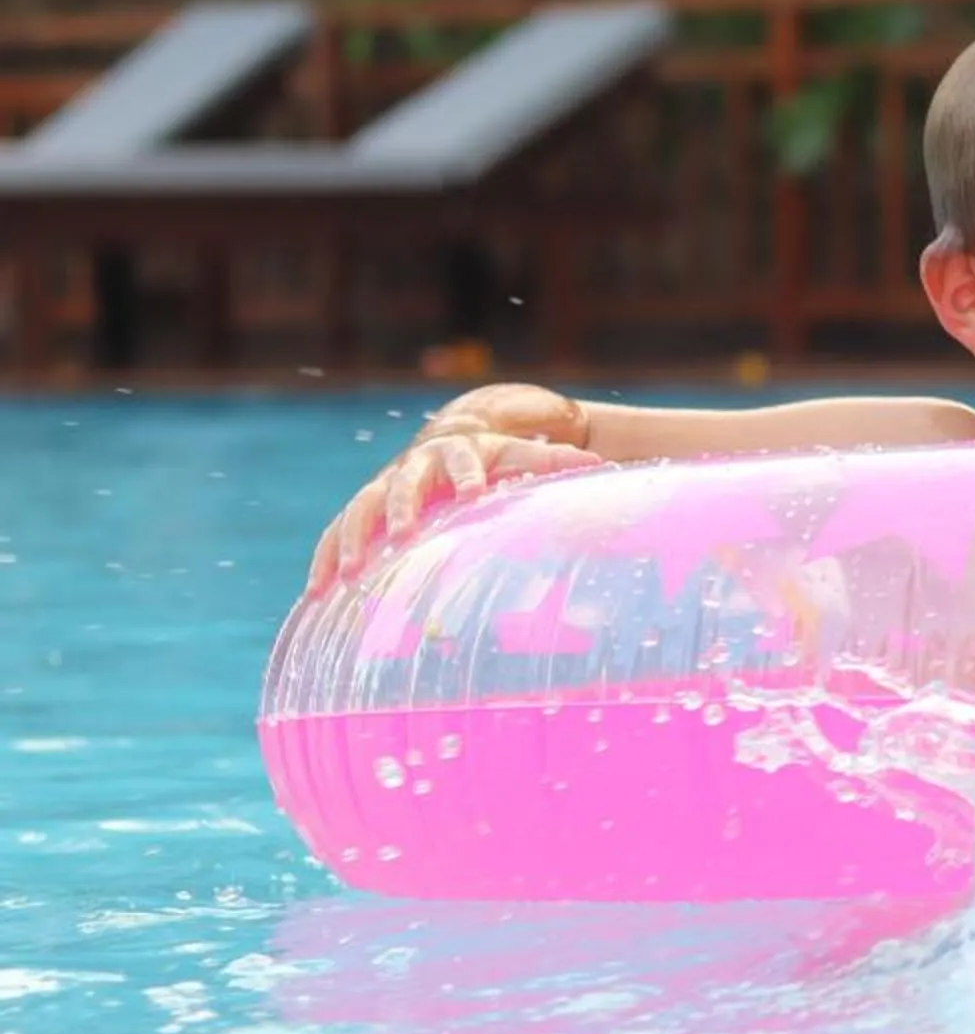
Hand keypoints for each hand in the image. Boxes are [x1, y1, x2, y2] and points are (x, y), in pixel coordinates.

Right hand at [305, 386, 600, 594]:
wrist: (447, 437)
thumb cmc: (494, 455)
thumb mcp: (524, 454)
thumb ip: (555, 460)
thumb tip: (602, 464)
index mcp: (457, 452)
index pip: (463, 459)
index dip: (469, 474)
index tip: (475, 492)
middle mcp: (412, 468)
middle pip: (402, 485)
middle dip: (401, 509)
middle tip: (402, 535)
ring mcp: (381, 489)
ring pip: (359, 512)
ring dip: (352, 541)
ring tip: (347, 576)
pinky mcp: (361, 512)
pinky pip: (336, 535)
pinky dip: (324, 561)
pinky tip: (314, 596)